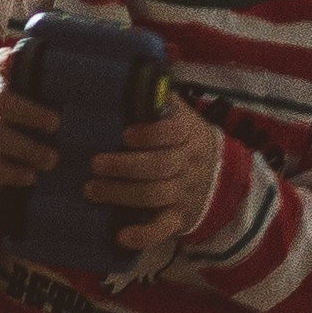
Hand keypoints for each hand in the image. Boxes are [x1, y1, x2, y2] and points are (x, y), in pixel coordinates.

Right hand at [0, 54, 58, 185]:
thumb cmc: (28, 100)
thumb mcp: (34, 84)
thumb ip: (39, 71)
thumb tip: (33, 60)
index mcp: (8, 80)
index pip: (0, 62)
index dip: (4, 61)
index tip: (13, 66)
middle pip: (1, 102)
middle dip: (29, 113)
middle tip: (56, 124)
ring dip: (25, 148)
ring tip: (52, 160)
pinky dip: (11, 173)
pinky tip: (32, 177)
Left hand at [86, 98, 224, 255]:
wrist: (220, 176)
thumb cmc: (184, 140)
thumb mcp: (180, 115)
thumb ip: (160, 100)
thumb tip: (134, 76)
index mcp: (188, 133)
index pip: (173, 133)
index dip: (150, 134)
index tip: (124, 135)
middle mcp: (189, 163)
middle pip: (160, 166)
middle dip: (125, 166)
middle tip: (94, 164)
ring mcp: (184, 192)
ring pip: (155, 195)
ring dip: (121, 194)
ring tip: (91, 190)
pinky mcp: (178, 217)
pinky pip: (163, 229)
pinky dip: (143, 235)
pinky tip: (120, 237)